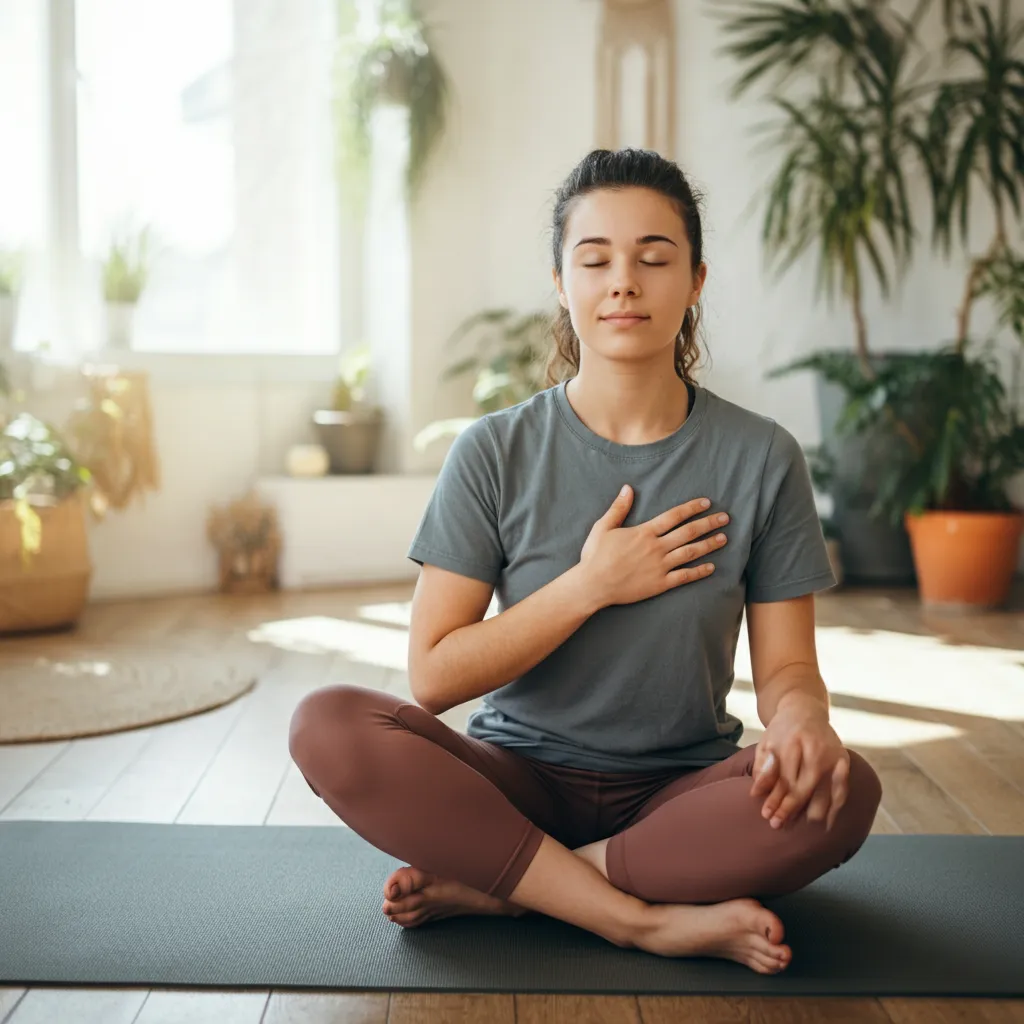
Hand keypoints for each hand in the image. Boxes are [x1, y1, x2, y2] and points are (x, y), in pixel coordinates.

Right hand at [579, 485, 728, 609]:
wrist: (593, 585)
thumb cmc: (595, 556)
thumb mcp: (603, 527)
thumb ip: (619, 508)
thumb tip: (628, 488)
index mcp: (644, 532)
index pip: (674, 516)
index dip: (692, 508)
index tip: (707, 503)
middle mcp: (656, 547)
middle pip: (688, 532)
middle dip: (708, 524)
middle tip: (725, 518)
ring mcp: (660, 566)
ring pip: (690, 552)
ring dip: (709, 545)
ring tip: (723, 539)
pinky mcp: (660, 584)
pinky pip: (684, 576)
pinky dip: (699, 572)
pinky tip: (711, 567)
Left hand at [750, 695, 848, 831]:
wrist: (805, 710)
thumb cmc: (781, 731)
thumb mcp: (766, 744)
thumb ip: (763, 768)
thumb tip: (756, 794)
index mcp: (792, 743)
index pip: (783, 779)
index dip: (774, 800)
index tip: (766, 815)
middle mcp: (815, 750)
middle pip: (803, 789)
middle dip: (789, 810)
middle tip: (777, 824)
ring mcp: (832, 756)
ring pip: (824, 794)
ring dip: (811, 814)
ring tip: (800, 828)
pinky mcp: (844, 761)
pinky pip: (841, 790)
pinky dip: (834, 808)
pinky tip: (827, 823)